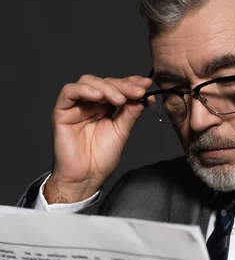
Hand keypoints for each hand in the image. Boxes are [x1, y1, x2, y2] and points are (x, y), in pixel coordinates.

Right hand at [45, 74, 152, 202]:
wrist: (86, 177)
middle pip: (105, 82)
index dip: (131, 83)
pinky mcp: (62, 111)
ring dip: (106, 87)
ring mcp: (76, 106)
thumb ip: (130, 114)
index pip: (117, 87)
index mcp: (105, 107)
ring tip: (120, 99)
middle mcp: (90, 103)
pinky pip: (69, 92)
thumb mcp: (121, 133)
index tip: (147, 84)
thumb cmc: (101, 158)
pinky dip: (84, 90)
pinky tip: (98, 96)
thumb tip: (144, 97)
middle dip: (123, 85)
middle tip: (137, 91)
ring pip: (88, 82)